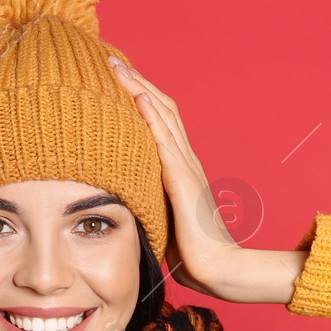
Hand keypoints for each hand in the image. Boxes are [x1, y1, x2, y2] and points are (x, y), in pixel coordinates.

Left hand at [105, 56, 238, 297]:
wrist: (219, 270)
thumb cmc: (192, 254)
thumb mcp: (162, 221)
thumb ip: (148, 205)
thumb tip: (123, 205)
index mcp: (180, 170)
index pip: (159, 123)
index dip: (139, 98)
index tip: (116, 80)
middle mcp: (185, 162)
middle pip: (161, 109)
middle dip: (136, 82)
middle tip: (111, 60)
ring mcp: (187, 169)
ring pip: (162, 117)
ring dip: (139, 88)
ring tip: (118, 67)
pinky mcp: (183, 183)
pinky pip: (165, 142)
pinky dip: (150, 116)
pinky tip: (136, 97)